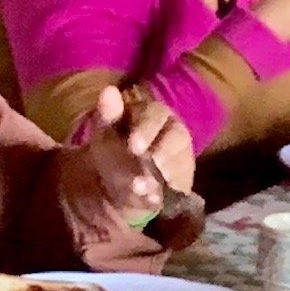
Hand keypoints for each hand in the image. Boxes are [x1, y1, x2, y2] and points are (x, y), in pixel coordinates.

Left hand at [79, 86, 192, 218]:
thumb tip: (108, 91)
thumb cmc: (112, 151)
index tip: (134, 146)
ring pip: (181, 162)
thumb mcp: (104, 134)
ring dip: (164, 175)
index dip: (147, 128)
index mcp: (151, 114)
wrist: (117, 183)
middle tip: (148, 165)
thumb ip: (107, 114)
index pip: (155, 114)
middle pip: (177, 137)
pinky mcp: (184, 179)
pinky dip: (168, 193)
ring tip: (144, 189)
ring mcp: (182, 156)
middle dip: (162, 153)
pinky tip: (154, 199)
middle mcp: (173, 131)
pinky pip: (181, 185)